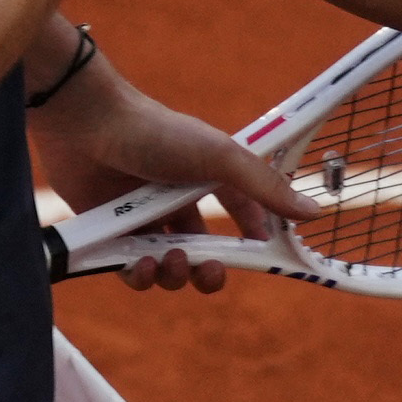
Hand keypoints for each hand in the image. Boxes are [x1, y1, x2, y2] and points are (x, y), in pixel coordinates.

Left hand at [30, 58, 322, 292]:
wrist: (87, 125)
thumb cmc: (156, 131)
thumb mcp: (220, 157)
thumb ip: (264, 187)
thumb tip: (315, 211)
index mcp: (211, 181)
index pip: (246, 218)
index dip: (258, 241)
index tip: (268, 258)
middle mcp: (180, 202)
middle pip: (207, 254)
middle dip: (212, 271)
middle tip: (210, 270)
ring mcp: (145, 220)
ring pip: (171, 269)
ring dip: (176, 275)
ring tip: (169, 260)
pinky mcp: (112, 234)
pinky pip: (133, 272)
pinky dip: (140, 276)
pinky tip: (139, 264)